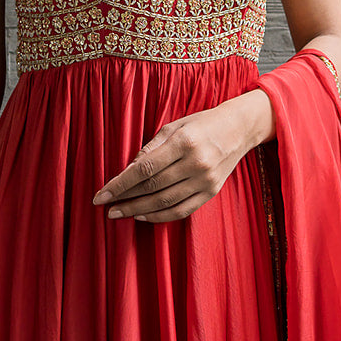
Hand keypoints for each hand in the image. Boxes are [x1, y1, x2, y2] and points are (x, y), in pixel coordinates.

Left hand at [93, 90, 272, 224]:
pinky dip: (160, 216)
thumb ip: (151, 147)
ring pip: (165, 202)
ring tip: (120, 213)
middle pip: (152, 187)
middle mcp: (195, 163)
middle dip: (125, 199)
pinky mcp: (211, 192)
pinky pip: (182, 210)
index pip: (144, 169)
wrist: (238, 129)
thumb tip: (128, 169)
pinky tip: (143, 215)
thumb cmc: (202, 124)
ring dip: (138, 210)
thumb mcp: (174, 126)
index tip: (101, 194)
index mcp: (183, 142)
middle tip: (106, 207)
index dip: (120, 184)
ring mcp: (205, 180)